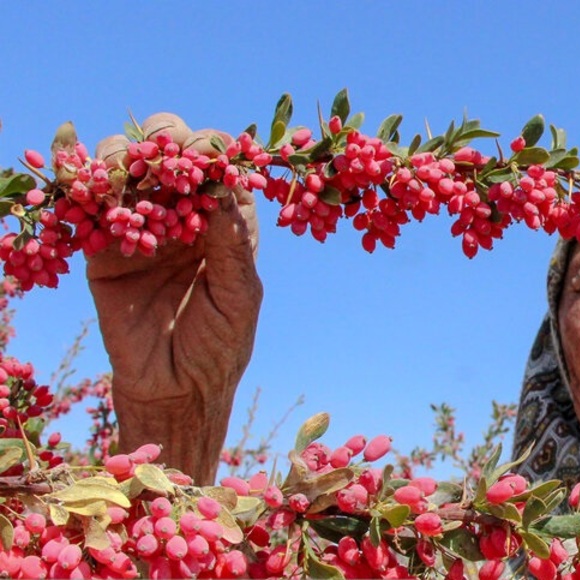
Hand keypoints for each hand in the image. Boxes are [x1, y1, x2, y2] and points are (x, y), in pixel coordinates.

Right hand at [87, 113, 262, 484]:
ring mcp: (141, 226)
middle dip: (164, 141)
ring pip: (126, 170)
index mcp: (227, 223)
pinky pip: (90, 209)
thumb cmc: (220, 346)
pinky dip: (87, 193)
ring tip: (127, 175)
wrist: (174, 390)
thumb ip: (231, 245)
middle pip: (170, 155)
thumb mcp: (239, 296)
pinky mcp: (102, 249)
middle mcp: (184, 215)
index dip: (213, 150)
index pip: (221, 168)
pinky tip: (93, 194)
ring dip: (123, 160)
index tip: (205, 151)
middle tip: (160, 154)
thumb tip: (223, 188)